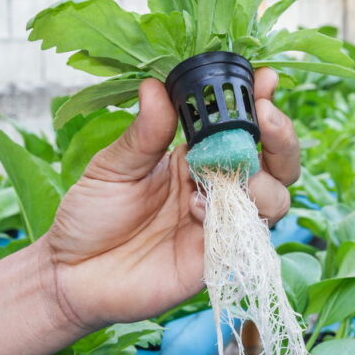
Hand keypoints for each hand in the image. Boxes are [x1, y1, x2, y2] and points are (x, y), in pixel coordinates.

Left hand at [40, 68, 299, 328]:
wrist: (71, 275)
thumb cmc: (91, 216)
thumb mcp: (113, 167)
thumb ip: (143, 133)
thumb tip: (155, 85)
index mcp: (196, 156)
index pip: (242, 126)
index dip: (260, 102)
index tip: (265, 79)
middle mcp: (218, 187)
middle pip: (278, 163)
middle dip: (282, 137)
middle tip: (265, 116)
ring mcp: (221, 223)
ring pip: (275, 199)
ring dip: (260, 180)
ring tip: (219, 175)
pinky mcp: (217, 259)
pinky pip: (247, 237)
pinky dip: (232, 218)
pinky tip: (197, 210)